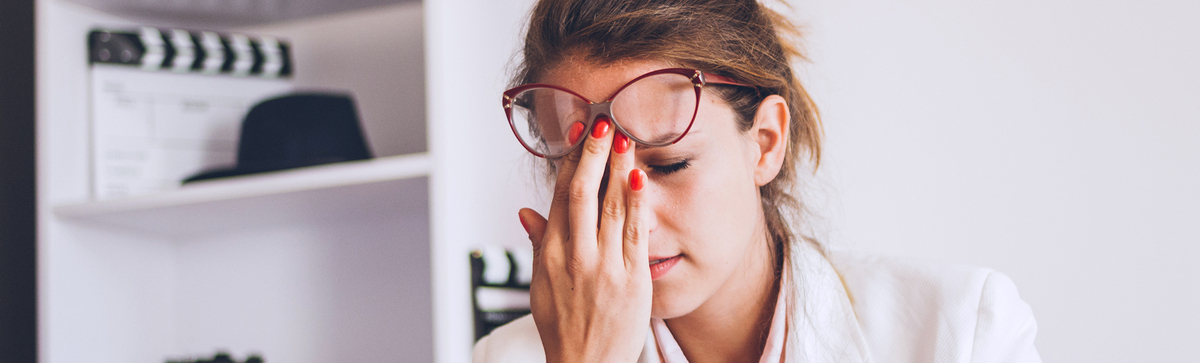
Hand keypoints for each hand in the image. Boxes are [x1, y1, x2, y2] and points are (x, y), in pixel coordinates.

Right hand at [519, 117, 651, 362]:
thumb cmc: (564, 329)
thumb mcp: (541, 286)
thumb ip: (538, 244)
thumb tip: (525, 211)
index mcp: (550, 254)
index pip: (559, 197)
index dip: (570, 163)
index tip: (580, 136)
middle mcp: (574, 257)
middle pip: (581, 194)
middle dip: (593, 157)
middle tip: (603, 125)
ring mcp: (603, 267)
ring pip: (610, 207)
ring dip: (618, 169)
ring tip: (625, 139)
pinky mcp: (631, 279)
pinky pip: (636, 233)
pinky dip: (638, 204)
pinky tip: (640, 178)